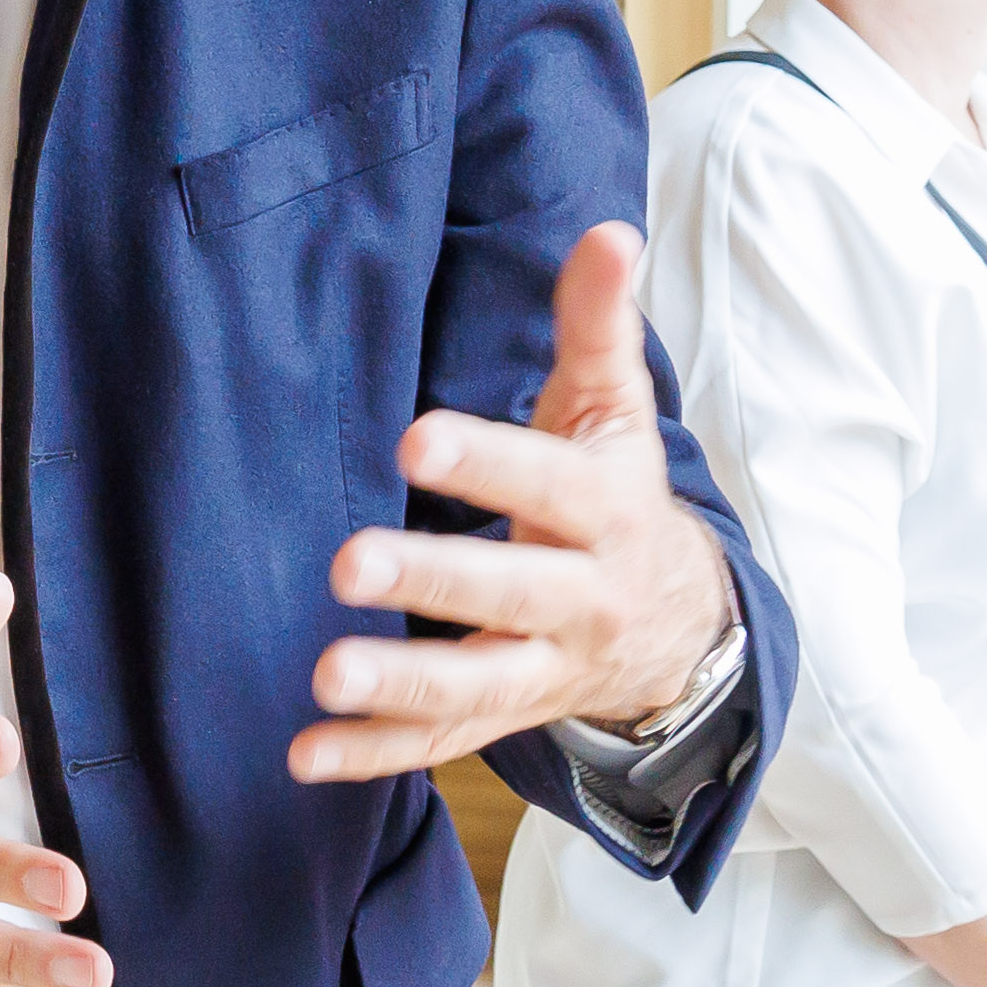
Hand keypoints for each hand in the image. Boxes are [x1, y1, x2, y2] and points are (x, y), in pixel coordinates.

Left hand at [294, 222, 731, 782]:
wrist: (682, 627)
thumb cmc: (616, 497)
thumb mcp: (612, 413)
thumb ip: (598, 326)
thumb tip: (611, 230)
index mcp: (605, 511)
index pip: (548, 481)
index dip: (489, 460)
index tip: (416, 436)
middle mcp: (579, 598)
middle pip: (510, 591)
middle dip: (436, 580)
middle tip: (349, 563)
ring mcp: (542, 667)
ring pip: (475, 685)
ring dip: (398, 684)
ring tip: (324, 675)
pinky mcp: (503, 717)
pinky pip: (438, 742)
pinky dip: (372, 756)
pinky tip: (303, 755)